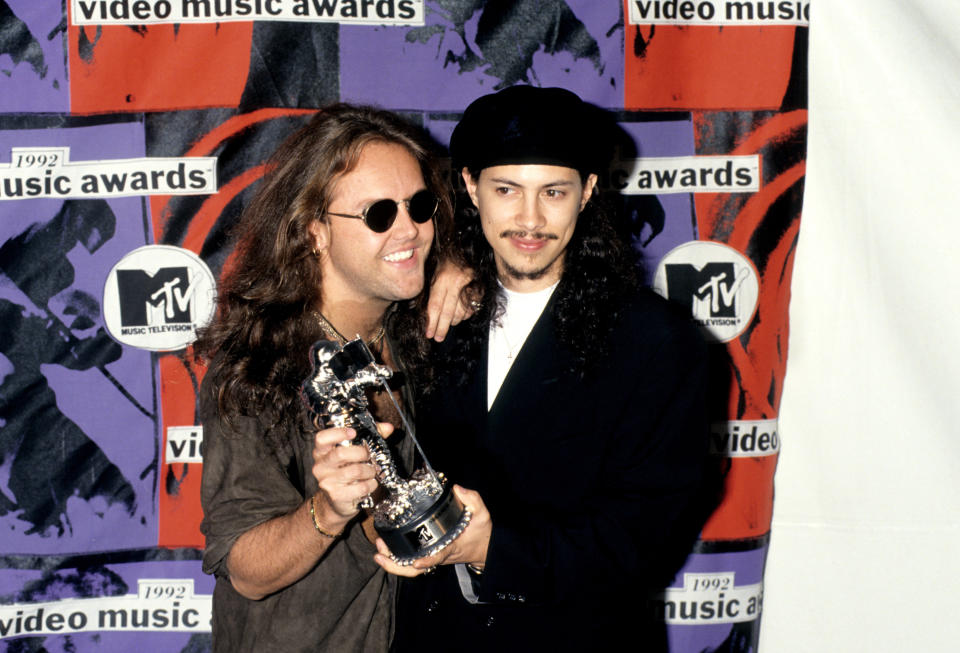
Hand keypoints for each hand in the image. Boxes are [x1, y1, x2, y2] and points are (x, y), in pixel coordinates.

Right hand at [311, 423, 393, 523]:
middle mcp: (320, 466)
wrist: (337, 502)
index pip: (322, 438)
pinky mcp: (336, 496)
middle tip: (369, 456)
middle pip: (340, 453)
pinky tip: (371, 483)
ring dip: (370, 470)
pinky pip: (361, 487)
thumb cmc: (346, 471)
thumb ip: (370, 436)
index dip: (337, 433)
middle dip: (361, 453)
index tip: (353, 432)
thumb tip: (388, 427)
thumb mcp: (354, 452)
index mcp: (321, 452)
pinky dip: (371, 484)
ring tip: (372, 471)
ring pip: (355, 470)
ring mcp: (326, 482)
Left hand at [374, 485, 490, 576]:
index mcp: (451, 548)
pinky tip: (385, 548)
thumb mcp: (482, 515)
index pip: (438, 556)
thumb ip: (472, 500)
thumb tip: (456, 489)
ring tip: (379, 550)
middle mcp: (438, 555)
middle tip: (380, 553)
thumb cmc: (480, 533)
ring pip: (409, 569)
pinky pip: (409, 562)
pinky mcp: (428, 555)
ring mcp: (432, 557)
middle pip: (415, 569)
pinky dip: (396, 559)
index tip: (416, 561)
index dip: (427, 560)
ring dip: (392, 563)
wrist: (483, 549)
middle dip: (396, 565)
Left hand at [426, 261, 474, 341]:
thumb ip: (431, 289)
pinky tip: (460, 315)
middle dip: (441, 328)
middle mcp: (456, 282)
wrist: (470, 247)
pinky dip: (466, 315)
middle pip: (447, 312)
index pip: (435, 305)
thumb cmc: (449, 258)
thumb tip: (423, 310)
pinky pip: (472, 309)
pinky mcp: (480, 288)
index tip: (428, 333)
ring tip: (448, 323)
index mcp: (443, 278)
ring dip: (453, 321)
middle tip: (438, 338)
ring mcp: (470, 286)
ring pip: (461, 312)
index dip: (431, 321)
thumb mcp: (436, 269)